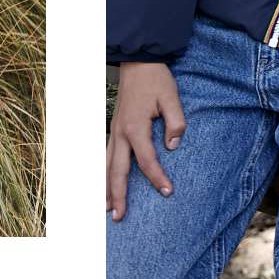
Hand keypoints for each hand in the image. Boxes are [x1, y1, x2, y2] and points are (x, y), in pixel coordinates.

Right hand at [106, 62, 184, 219]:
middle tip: (119, 217)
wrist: (138, 62)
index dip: (157, 178)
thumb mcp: (172, 98)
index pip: (147, 160)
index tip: (167, 192)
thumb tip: (173, 147)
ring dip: (105, 188)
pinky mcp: (115, 129)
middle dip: (118, 195)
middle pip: (117, 170)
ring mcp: (114, 131)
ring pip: (106, 165)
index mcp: (135, 127)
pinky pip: (106, 156)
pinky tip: (104, 183)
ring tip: (105, 209)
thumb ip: (175, 123)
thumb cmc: (156, 80)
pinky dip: (103, 173)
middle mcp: (120, 133)